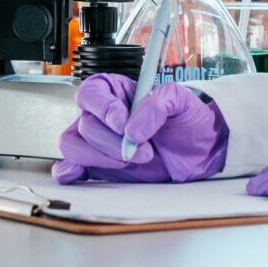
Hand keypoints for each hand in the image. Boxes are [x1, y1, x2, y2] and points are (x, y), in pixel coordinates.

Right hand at [54, 75, 228, 183]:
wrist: (198, 152)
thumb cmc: (186, 121)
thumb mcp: (180, 101)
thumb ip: (157, 105)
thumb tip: (132, 129)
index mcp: (115, 91)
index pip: (92, 93)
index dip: (103, 109)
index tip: (123, 124)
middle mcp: (100, 115)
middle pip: (85, 125)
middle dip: (113, 142)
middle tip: (144, 150)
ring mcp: (96, 141)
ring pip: (74, 145)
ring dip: (100, 158)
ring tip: (131, 162)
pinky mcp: (97, 165)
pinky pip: (70, 167)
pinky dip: (69, 172)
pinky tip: (77, 175)